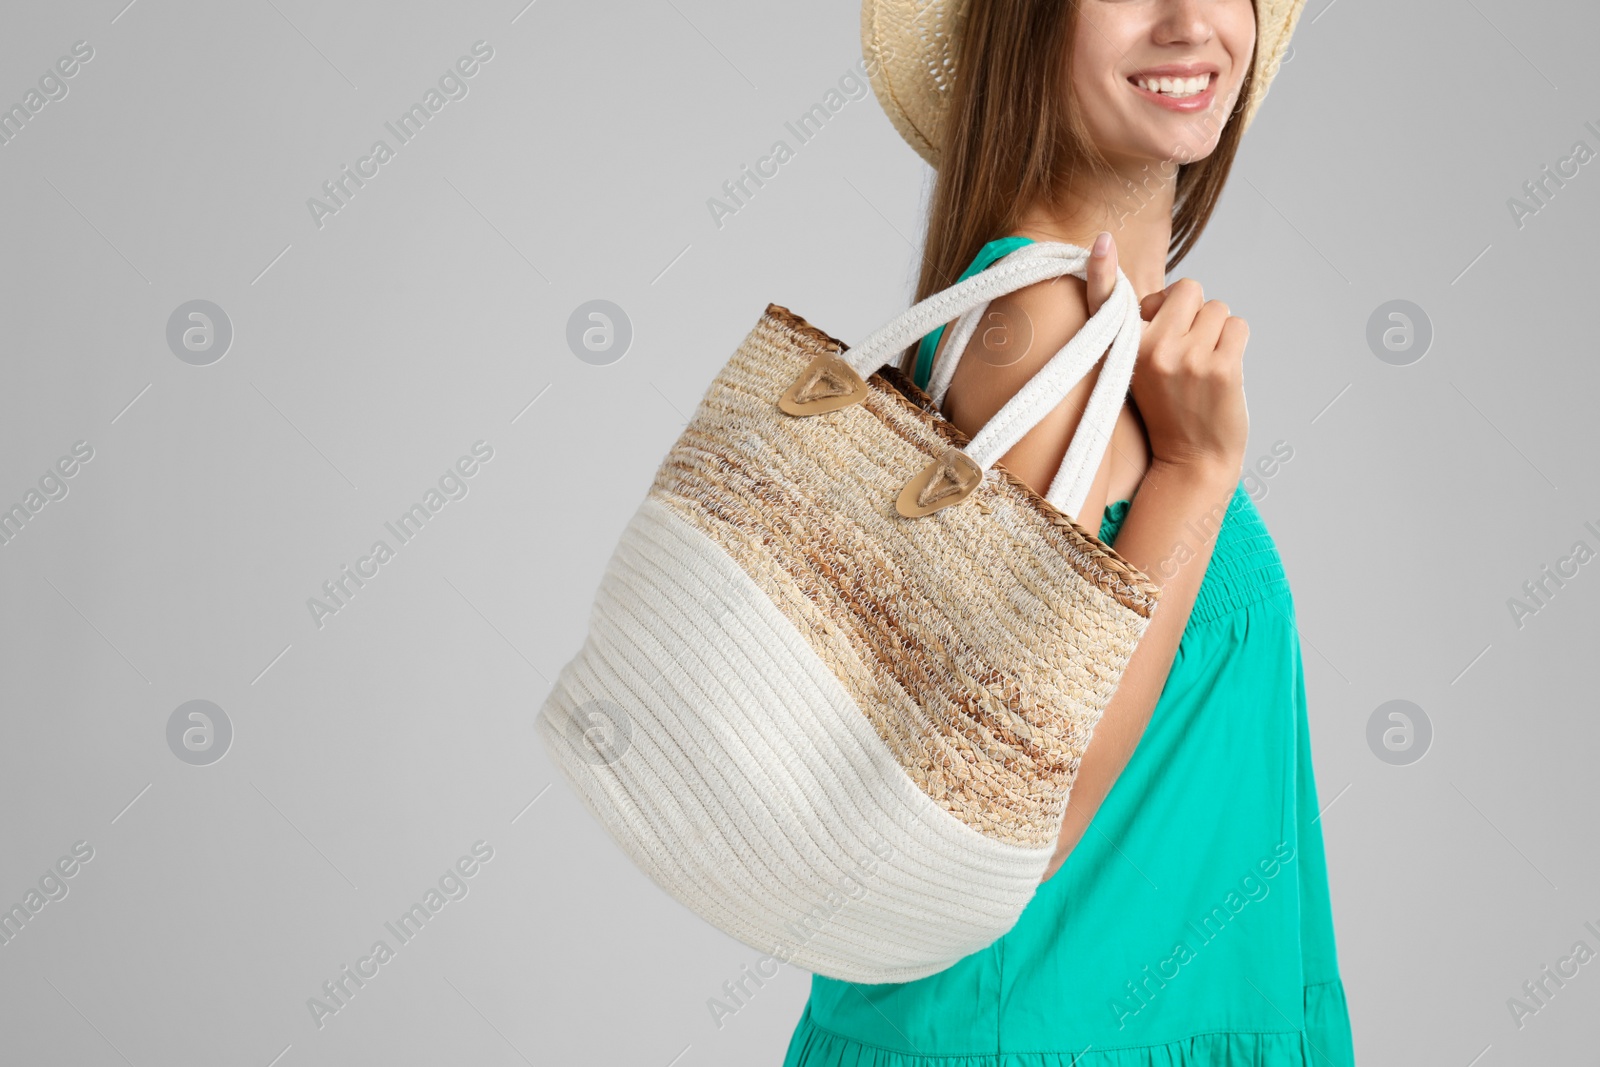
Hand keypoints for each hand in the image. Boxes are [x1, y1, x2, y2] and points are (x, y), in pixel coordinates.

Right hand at [1086, 234, 1248, 479]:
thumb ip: (1139, 329)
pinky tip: (1222, 371)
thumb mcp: (1137, 370)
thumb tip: (1143, 278)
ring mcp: (1187, 359)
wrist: (1193, 463)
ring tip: (1203, 364)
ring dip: (1217, 330)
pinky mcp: (1221, 369)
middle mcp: (1150, 350)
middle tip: (1186, 348)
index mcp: (1124, 350)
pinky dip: (1235, 344)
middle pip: (1188, 289)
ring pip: (1217, 308)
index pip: (1107, 301)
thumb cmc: (1167, 411)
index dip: (1100, 269)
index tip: (1101, 242)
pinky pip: (1238, 327)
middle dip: (1194, 311)